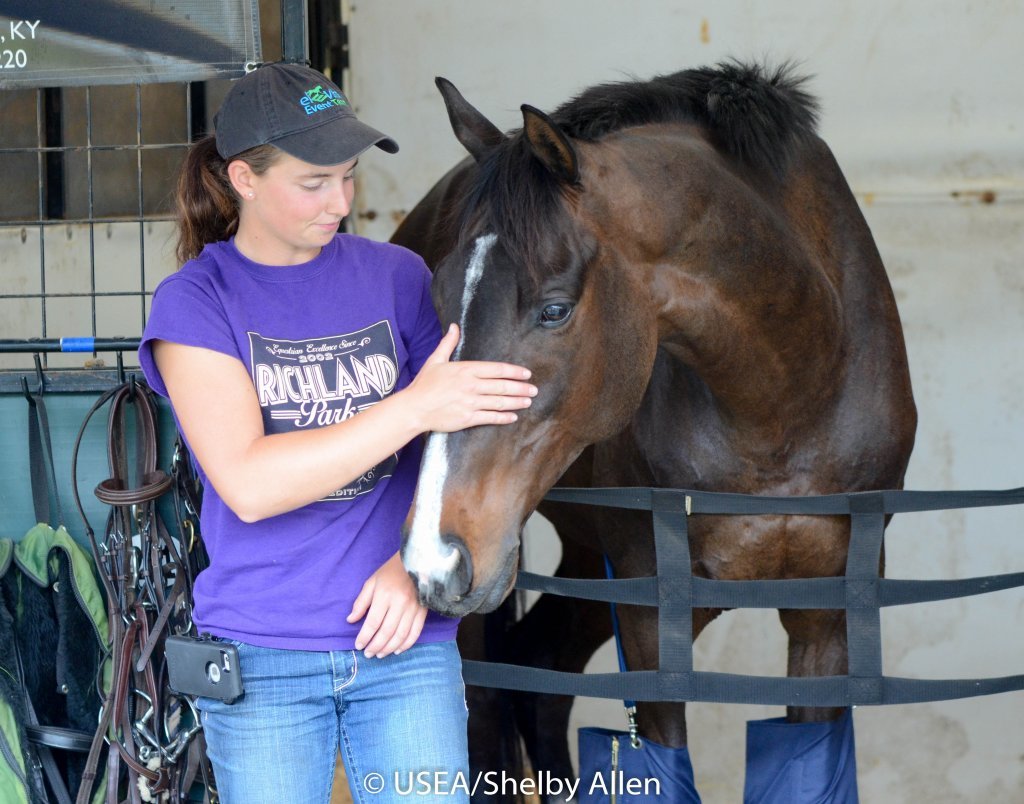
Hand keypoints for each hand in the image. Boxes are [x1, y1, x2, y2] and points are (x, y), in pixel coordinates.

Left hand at [347, 552, 427, 657]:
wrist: (417, 561)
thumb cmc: (391, 571)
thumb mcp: (372, 581)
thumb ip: (361, 601)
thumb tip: (351, 620)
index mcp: (384, 595)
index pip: (373, 622)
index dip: (365, 637)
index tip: (358, 645)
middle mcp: (400, 603)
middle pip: (386, 632)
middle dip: (375, 646)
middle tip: (368, 654)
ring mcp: (413, 608)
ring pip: (400, 635)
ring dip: (389, 648)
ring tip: (380, 655)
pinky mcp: (422, 612)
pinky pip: (415, 632)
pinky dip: (406, 644)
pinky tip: (397, 650)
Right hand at [405, 323, 537, 432]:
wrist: (414, 408)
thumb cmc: (424, 384)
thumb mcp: (435, 360)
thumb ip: (448, 343)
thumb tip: (454, 326)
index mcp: (466, 370)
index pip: (497, 369)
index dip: (515, 372)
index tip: (526, 374)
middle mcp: (471, 385)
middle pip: (503, 386)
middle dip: (521, 388)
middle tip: (533, 389)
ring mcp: (470, 402)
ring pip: (500, 402)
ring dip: (516, 401)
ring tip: (528, 401)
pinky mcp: (468, 418)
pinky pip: (490, 417)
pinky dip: (503, 417)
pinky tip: (513, 416)